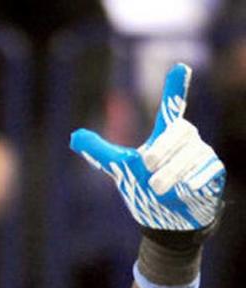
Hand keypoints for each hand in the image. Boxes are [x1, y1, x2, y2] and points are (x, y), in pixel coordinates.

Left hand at [70, 64, 224, 230]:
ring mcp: (203, 153)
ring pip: (187, 158)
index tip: (179, 67)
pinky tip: (185, 192)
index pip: (171, 107)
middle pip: (178, 133)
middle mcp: (187, 139)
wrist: (170, 219)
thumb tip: (73, 136)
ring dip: (169, 178)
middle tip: (148, 168)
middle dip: (161, 152)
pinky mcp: (215, 171)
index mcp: (166, 134)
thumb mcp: (122, 170)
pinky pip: (201, 175)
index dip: (174, 89)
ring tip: (160, 189)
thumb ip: (101, 153)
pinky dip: (187, 188)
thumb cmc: (147, 189)